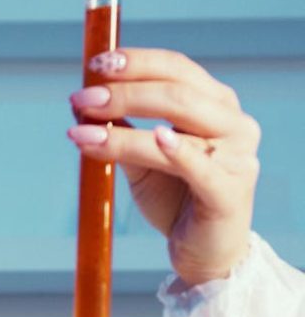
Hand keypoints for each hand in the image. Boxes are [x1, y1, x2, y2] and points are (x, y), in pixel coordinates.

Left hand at [67, 48, 260, 286]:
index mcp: (216, 104)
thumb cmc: (176, 200)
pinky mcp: (230, 191)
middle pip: (175, 92)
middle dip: (122, 92)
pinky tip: (155, 136)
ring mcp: (238, 156)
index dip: (134, 62)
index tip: (93, 65)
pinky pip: (199, 167)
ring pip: (177, 125)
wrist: (203, 254)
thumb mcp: (142, 162)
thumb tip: (79, 106)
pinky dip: (177, 150)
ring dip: (125, 126)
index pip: (175, 69)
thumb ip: (121, 132)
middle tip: (79, 100)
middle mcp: (233, 123)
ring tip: (83, 128)